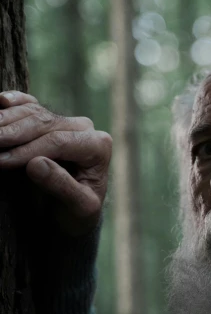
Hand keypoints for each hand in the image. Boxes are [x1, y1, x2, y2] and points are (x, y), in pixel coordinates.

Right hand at [0, 90, 111, 236]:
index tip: (0, 161)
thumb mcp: (79, 208)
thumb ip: (61, 186)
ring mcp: (67, 120)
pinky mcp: (51, 119)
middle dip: (12, 133)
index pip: (58, 142)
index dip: (27, 150)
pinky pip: (29, 105)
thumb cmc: (78, 211)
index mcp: (98, 146)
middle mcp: (84, 128)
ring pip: (33, 112)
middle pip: (43, 123)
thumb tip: (36, 164)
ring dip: (5, 119)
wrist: (74, 210)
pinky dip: (12, 102)